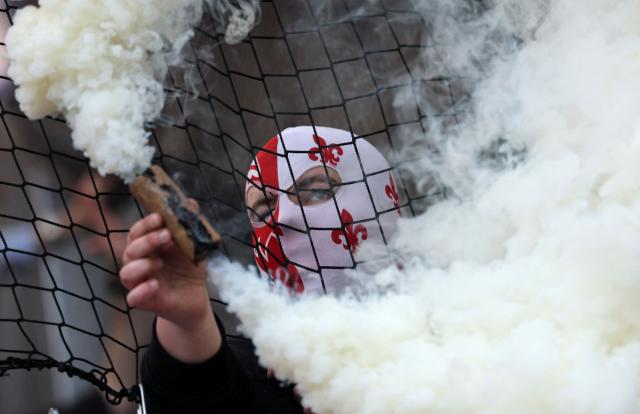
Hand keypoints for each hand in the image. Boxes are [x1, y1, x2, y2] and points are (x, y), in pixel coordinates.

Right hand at [119, 212, 220, 362]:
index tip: (159, 217)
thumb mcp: (193, 246)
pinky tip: (155, 284)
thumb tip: (192, 202)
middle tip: (166, 235)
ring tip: (159, 262)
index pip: (137, 232)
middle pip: (130, 250)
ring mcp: (140, 282)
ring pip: (126, 273)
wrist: (195, 297)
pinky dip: (141, 291)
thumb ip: (190, 226)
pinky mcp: (145, 301)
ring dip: (141, 265)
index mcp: (147, 246)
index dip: (145, 224)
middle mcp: (138, 263)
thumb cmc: (188, 268)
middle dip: (147, 241)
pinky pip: (133, 298)